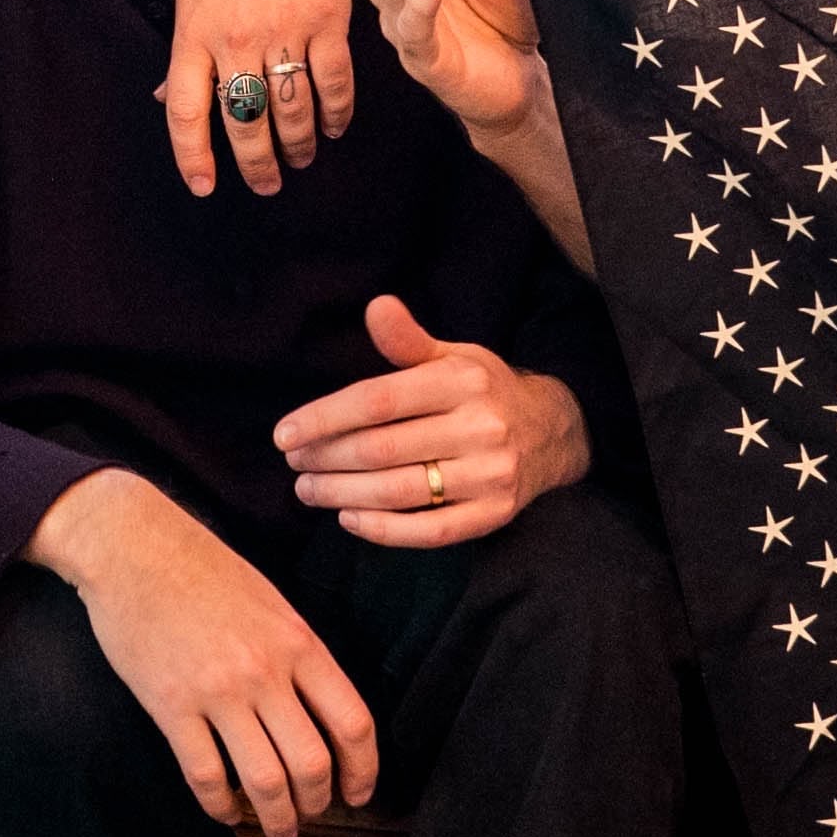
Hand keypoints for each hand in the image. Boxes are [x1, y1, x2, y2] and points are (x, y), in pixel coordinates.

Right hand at [38, 467, 379, 836]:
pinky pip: (205, 776)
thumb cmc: (205, 570)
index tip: (358, 794)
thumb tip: (321, 713)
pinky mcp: (170, 707)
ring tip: (278, 831)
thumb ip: (300, 656)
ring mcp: (217, 692)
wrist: (134, 547)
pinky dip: (221, 807)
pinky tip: (226, 812)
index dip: (364, 771)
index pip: (353, 724)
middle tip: (311, 815)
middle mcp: (266, 672)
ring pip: (264, 781)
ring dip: (278, 819)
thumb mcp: (273, 603)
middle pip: (312, 764)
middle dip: (317, 804)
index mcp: (300, 644)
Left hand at [162, 0, 356, 195]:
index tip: (204, 187)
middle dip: (256, 163)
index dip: (192, 156)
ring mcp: (283, 30)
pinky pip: (334, 83)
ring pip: (292, 111)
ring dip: (297, 145)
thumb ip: (184, 52)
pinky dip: (336, 114)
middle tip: (266, 183)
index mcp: (194, 33)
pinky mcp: (328, 21)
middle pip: (244, 121)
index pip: (184, 111)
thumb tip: (162, 99)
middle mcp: (236, 38)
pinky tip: (333, 127)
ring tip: (299, 158)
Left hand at [271, 293, 586, 552]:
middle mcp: (480, 427)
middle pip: (382, 449)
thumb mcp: (452, 357)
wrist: (552, 432)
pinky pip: (430, 531)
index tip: (285, 434)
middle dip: (326, 458)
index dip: (324, 418)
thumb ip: (408, 340)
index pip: (377, 401)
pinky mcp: (494, 514)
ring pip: (399, 491)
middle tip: (294, 463)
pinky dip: (383, 530)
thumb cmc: (484, 391)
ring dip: (343, 495)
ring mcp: (490, 475)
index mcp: (462, 382)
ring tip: (308, 490)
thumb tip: (376, 306)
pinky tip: (348, 519)